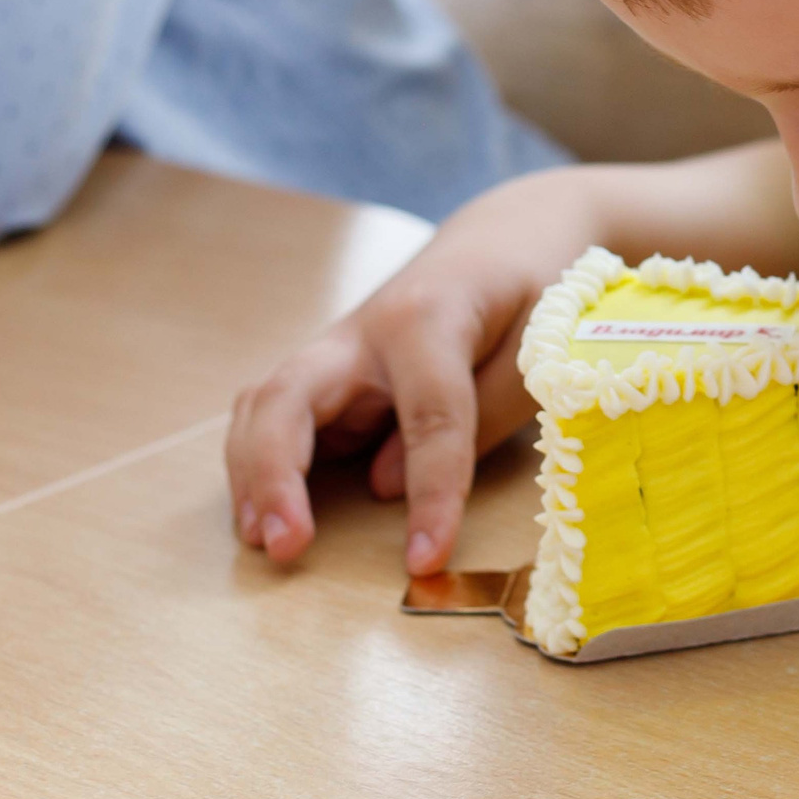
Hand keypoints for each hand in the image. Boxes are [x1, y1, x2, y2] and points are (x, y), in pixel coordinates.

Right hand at [227, 169, 599, 573]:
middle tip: (284, 545)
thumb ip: (483, 414)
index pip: (429, 415)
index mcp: (431, 316)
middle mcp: (365, 331)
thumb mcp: (545, 345)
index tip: (425, 559)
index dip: (430, 492)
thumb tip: (387, 489)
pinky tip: (266, 518)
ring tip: (266, 542)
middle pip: (290, 395)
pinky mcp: (328, 374)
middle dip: (275, 472)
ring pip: (264, 406)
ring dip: (254, 476)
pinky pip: (275, 418)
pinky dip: (261, 467)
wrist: (503, 238)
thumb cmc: (532, 290)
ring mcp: (337, 351)